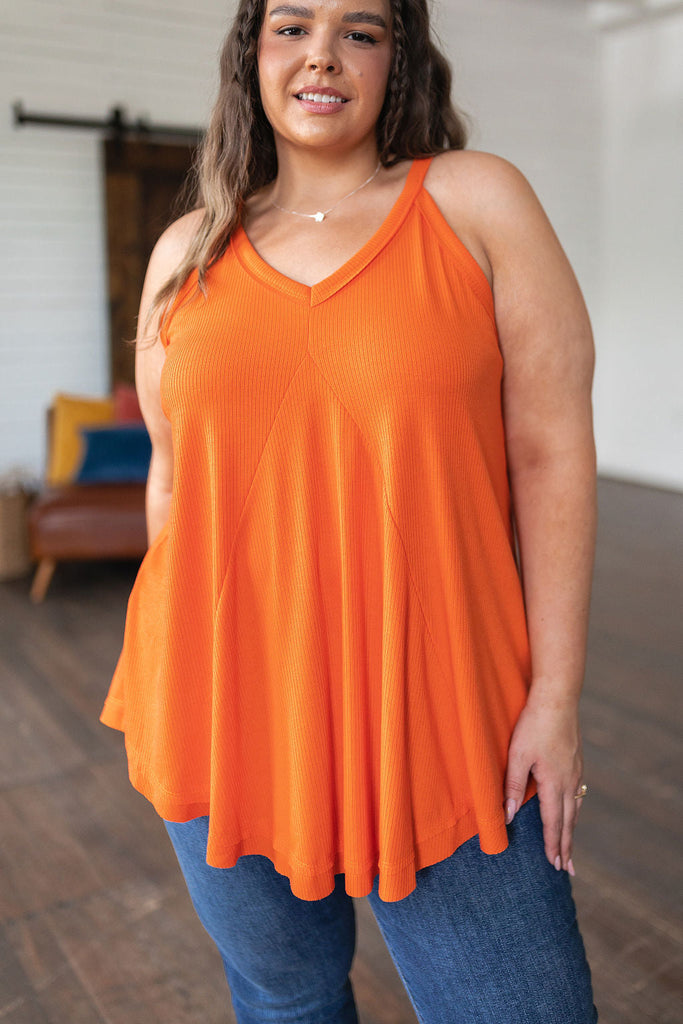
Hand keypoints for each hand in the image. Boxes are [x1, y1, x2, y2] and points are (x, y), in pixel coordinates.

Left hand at [503, 693, 584, 875]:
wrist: (557, 697)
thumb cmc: (533, 724)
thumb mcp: (517, 755)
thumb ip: (513, 786)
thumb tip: (511, 816)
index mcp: (554, 783)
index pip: (554, 822)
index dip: (553, 845)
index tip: (554, 866)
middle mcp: (570, 781)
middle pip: (569, 821)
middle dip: (566, 846)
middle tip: (567, 870)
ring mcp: (576, 771)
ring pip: (575, 808)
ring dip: (571, 830)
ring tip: (569, 848)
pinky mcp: (576, 761)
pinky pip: (577, 794)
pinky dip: (573, 811)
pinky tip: (571, 812)